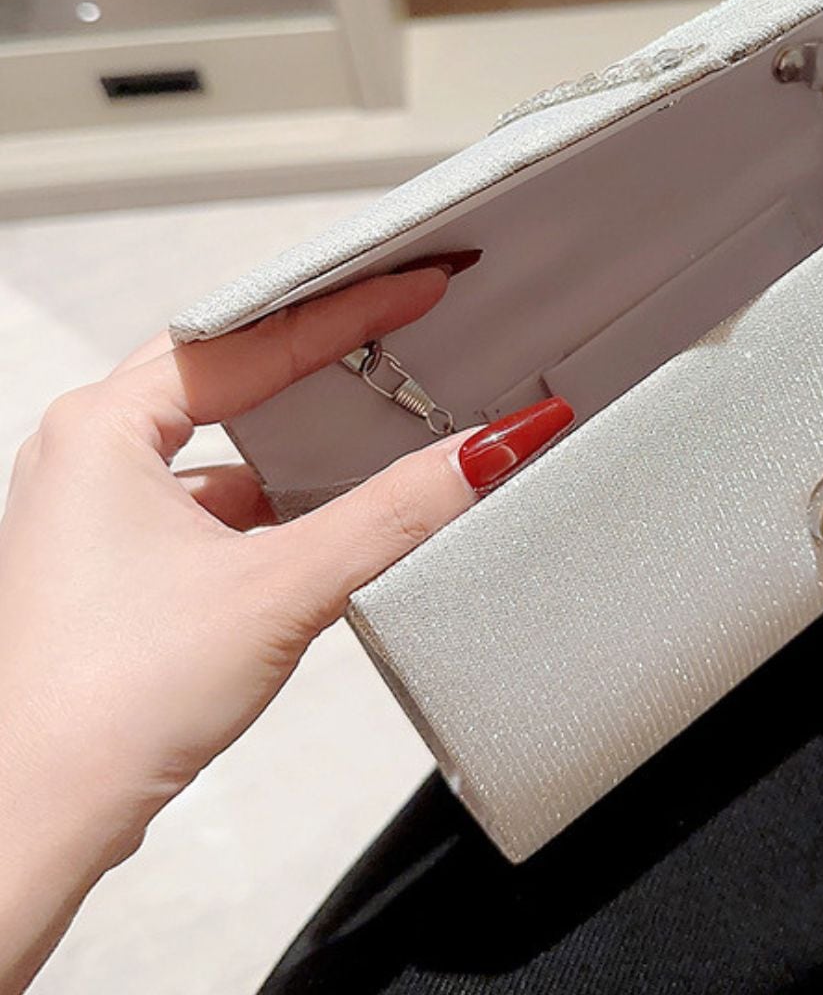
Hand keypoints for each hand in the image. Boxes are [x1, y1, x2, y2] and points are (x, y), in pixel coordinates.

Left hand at [0, 265, 572, 991]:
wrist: (32, 825)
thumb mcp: (281, 587)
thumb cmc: (102, 707)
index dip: (351, 306)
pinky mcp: (120, 562)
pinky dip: (276, 496)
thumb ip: (397, 514)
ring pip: (223, 436)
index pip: (253, 335)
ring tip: (382, 407)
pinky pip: (213, 495)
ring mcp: (100, 511)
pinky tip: (326, 516)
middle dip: (325, 352)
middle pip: (233, 368)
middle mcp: (90, 456)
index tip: (420, 285)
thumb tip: (488, 450)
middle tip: (407, 325)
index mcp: (103, 427)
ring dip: (301, 431)